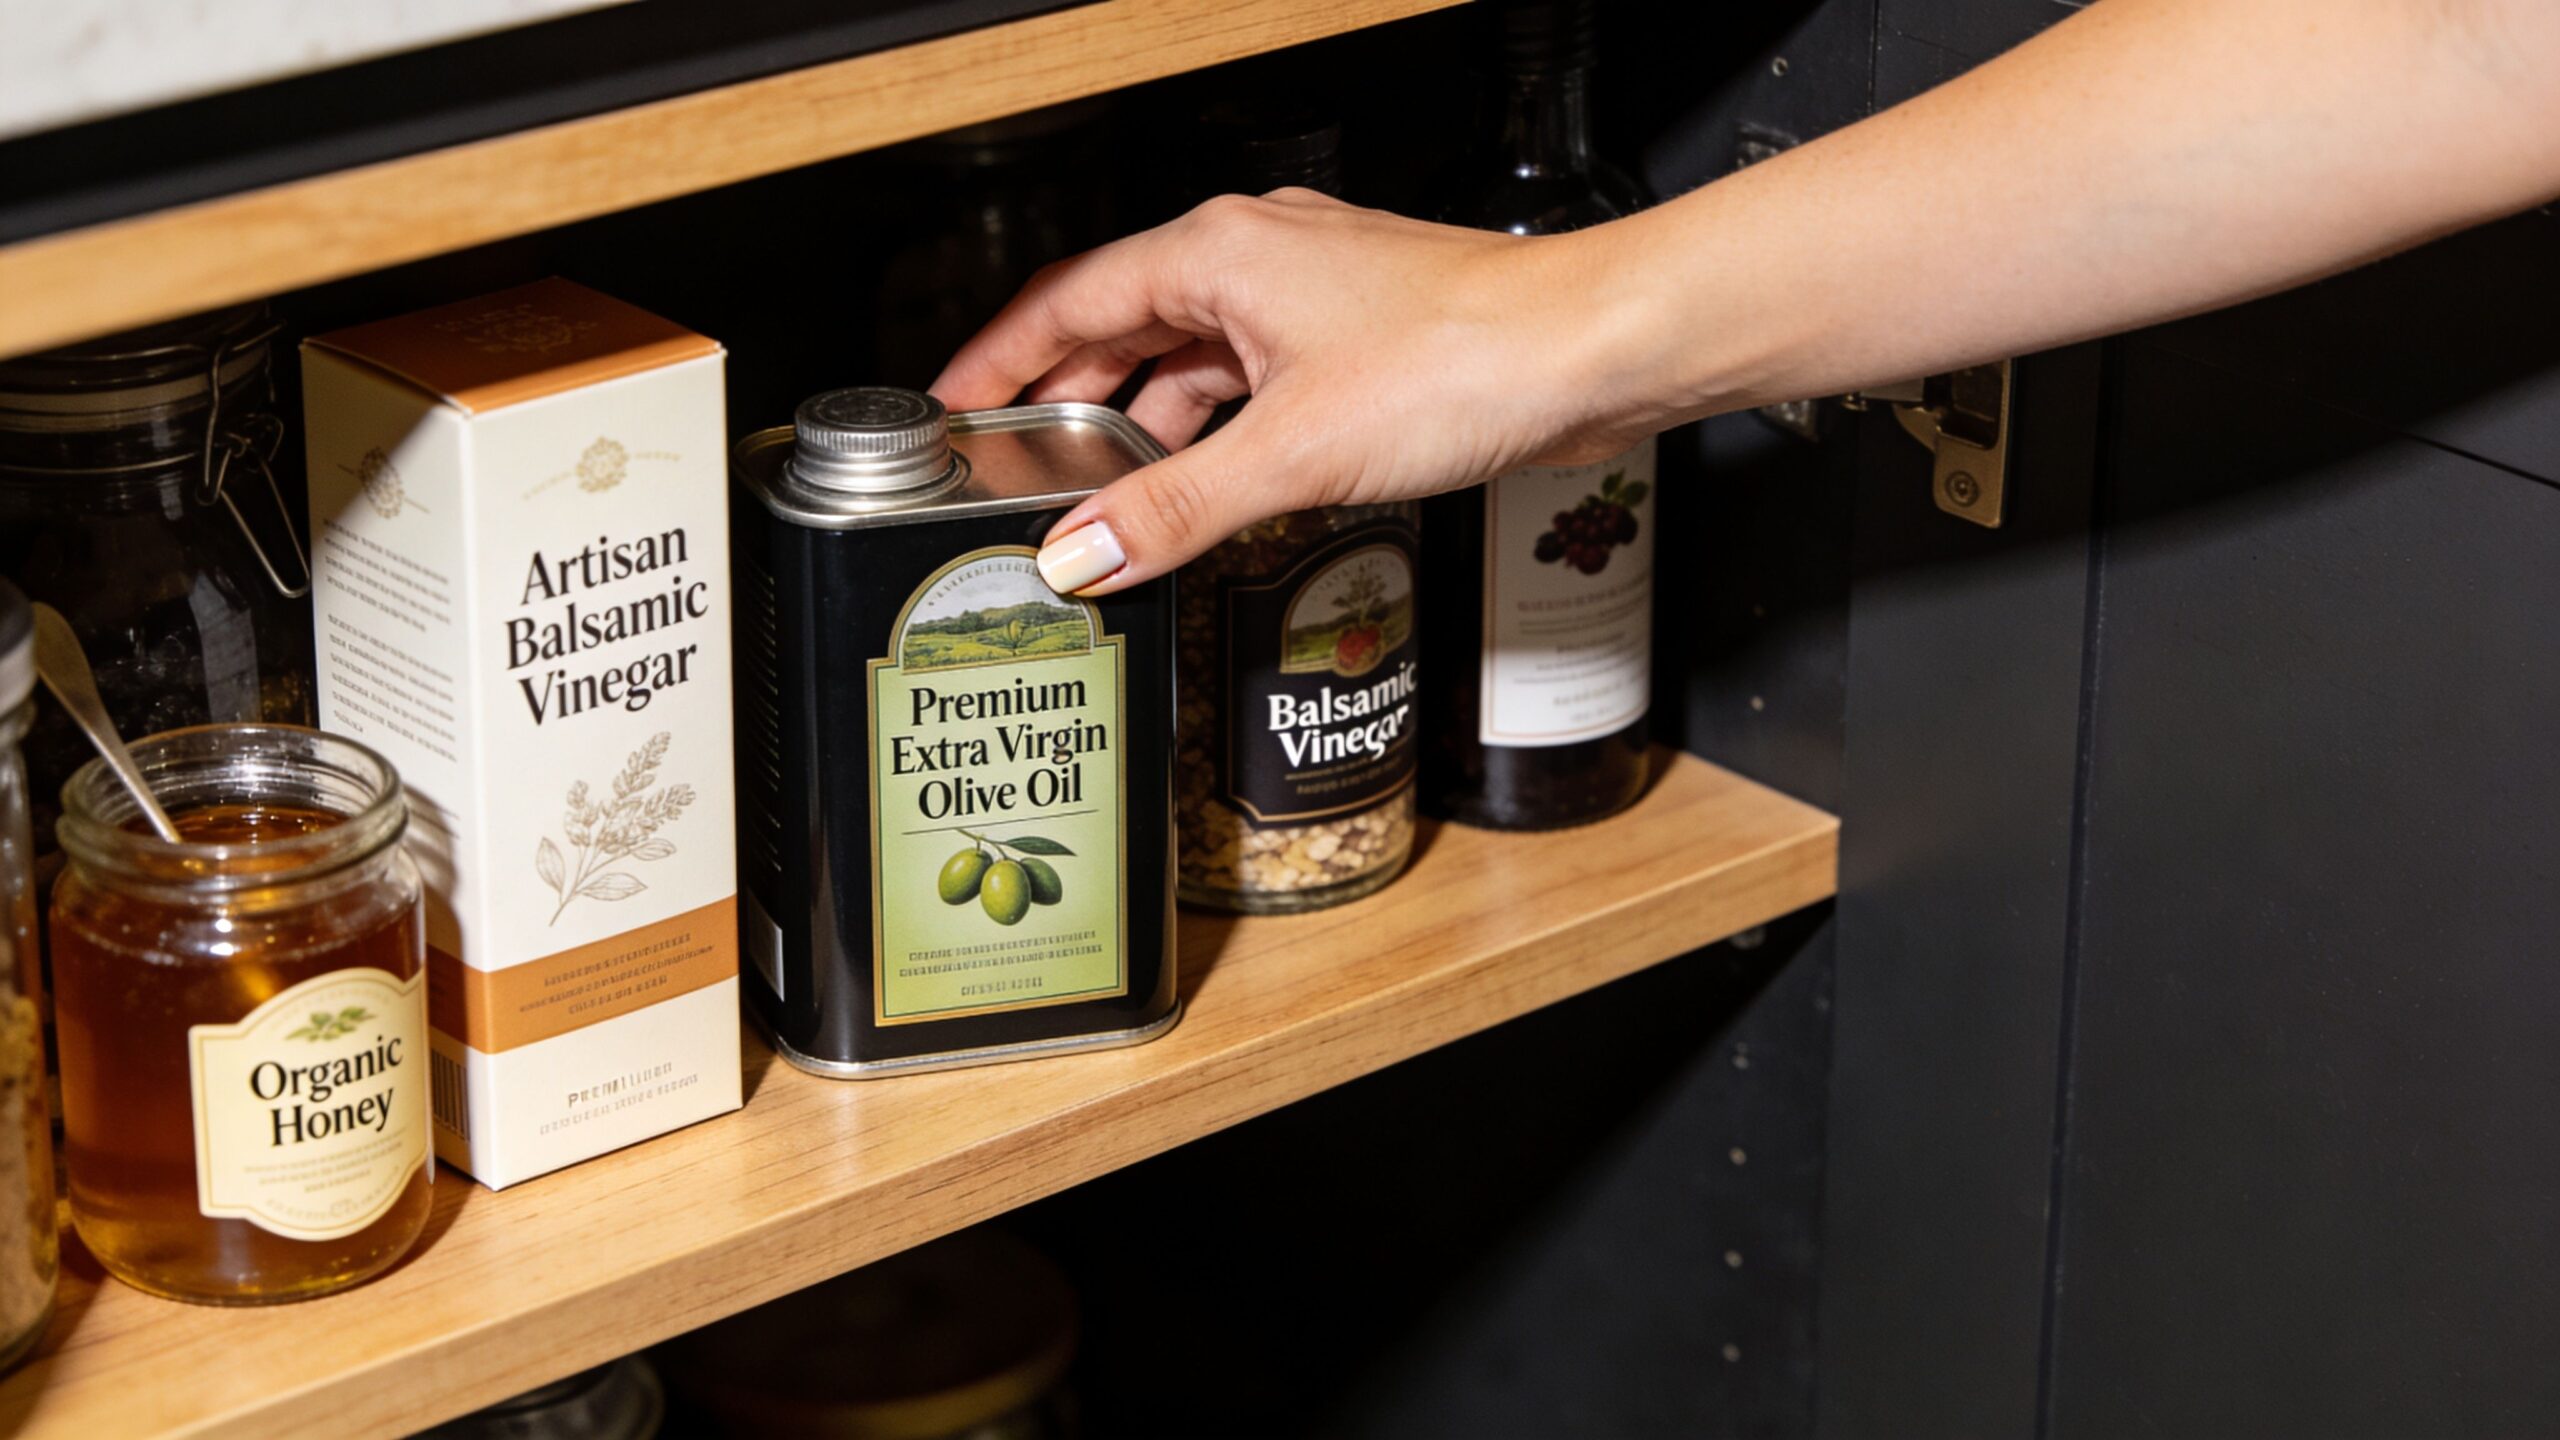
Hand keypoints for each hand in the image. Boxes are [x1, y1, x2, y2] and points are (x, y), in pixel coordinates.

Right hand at [930, 190, 1653, 593]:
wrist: (1595, 351)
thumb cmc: (1468, 356)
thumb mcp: (1291, 451)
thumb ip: (1176, 509)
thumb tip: (1082, 554)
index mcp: (1219, 253)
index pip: (1067, 299)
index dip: (998, 357)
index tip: (952, 406)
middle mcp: (1262, 258)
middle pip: (1126, 324)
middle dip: (1068, 396)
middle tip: (1018, 461)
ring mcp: (1315, 296)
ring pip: (1196, 354)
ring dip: (1149, 420)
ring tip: (1109, 490)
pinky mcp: (1362, 339)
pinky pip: (1257, 379)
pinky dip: (1221, 430)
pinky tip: (1218, 483)